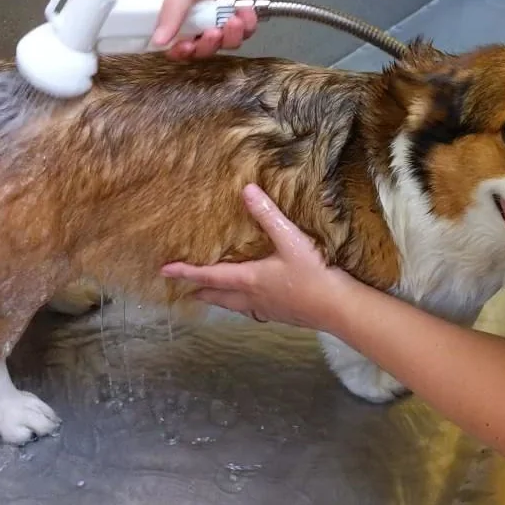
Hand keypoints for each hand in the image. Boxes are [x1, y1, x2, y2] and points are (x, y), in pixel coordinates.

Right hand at [153, 0, 273, 58]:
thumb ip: (171, 12)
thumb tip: (156, 42)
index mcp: (177, 1)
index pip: (170, 34)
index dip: (176, 46)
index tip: (185, 47)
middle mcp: (197, 13)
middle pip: (197, 46)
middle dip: (207, 43)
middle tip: (214, 33)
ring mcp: (220, 18)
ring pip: (221, 45)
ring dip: (229, 35)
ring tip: (236, 18)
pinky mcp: (242, 21)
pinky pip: (241, 38)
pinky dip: (246, 27)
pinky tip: (248, 11)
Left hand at [160, 184, 354, 328]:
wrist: (339, 308)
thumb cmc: (313, 274)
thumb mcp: (290, 240)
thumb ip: (268, 215)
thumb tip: (246, 190)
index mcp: (249, 278)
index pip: (210, 276)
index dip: (186, 272)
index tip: (165, 271)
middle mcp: (252, 296)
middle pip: (219, 296)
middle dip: (201, 292)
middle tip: (186, 291)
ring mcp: (267, 308)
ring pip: (235, 306)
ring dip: (220, 300)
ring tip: (212, 297)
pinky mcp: (282, 315)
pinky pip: (253, 311)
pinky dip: (242, 305)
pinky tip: (252, 304)